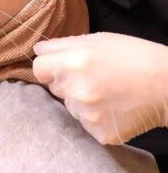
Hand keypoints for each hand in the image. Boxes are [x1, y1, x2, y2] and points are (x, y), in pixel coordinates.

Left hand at [33, 32, 167, 143]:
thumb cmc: (134, 56)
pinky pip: (86, 124)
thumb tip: (37, 48)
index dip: (48, 67)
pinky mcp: (100, 132)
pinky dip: (96, 117)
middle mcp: (77, 89)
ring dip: (82, 100)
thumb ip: (62, 45)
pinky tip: (114, 106)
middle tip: (94, 77)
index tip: (61, 67)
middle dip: (67, 82)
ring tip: (108, 91)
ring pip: (70, 107)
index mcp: (73, 62)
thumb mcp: (98, 40)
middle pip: (55, 88)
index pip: (38, 69)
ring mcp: (88, 114)